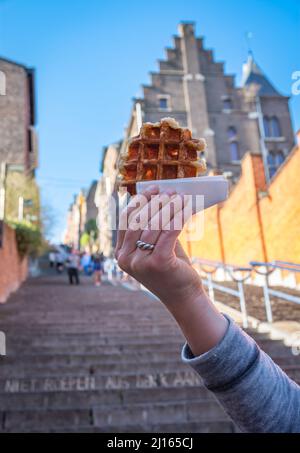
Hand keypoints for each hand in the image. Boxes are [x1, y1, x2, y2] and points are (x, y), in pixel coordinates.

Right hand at [115, 186, 203, 308]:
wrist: (183, 296)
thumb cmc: (170, 268)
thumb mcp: (155, 246)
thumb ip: (152, 227)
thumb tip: (160, 197)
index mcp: (121, 254)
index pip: (126, 220)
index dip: (139, 201)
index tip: (152, 189)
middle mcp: (126, 259)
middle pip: (139, 220)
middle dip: (155, 202)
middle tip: (169, 190)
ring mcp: (140, 263)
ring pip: (154, 225)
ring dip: (169, 207)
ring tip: (180, 197)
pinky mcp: (158, 263)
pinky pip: (169, 232)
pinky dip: (178, 217)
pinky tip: (186, 208)